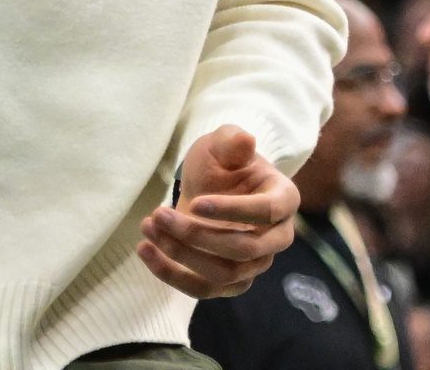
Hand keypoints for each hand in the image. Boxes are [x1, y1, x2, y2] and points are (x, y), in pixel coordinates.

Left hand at [137, 125, 296, 298]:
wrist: (209, 186)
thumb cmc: (223, 163)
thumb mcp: (222, 143)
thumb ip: (232, 140)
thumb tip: (245, 141)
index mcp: (284, 199)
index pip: (266, 212)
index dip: (232, 210)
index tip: (194, 202)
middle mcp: (277, 237)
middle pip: (244, 250)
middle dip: (197, 235)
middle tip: (159, 214)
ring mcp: (255, 264)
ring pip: (223, 274)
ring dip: (181, 254)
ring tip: (149, 227)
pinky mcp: (231, 282)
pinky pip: (203, 289)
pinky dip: (171, 274)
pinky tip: (146, 250)